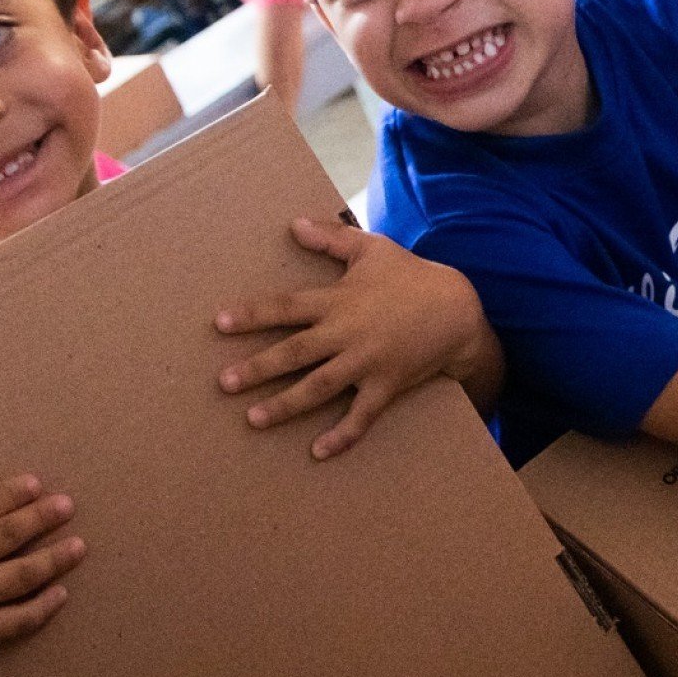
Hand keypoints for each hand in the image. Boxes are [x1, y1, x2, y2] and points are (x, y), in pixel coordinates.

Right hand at [0, 450, 83, 676]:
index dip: (11, 493)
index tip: (35, 484)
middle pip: (8, 535)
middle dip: (43, 517)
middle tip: (68, 505)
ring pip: (21, 575)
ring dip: (54, 559)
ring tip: (79, 546)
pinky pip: (16, 620)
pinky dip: (42, 607)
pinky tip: (60, 594)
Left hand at [216, 218, 496, 457]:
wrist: (457, 310)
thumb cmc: (410, 276)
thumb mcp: (372, 249)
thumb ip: (332, 238)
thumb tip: (294, 224)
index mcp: (340, 300)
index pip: (288, 307)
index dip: (254, 315)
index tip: (220, 323)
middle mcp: (348, 333)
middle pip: (296, 352)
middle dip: (259, 368)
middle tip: (225, 383)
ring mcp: (367, 363)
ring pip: (320, 387)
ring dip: (286, 405)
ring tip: (254, 419)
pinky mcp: (386, 386)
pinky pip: (361, 417)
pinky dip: (341, 435)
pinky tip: (318, 452)